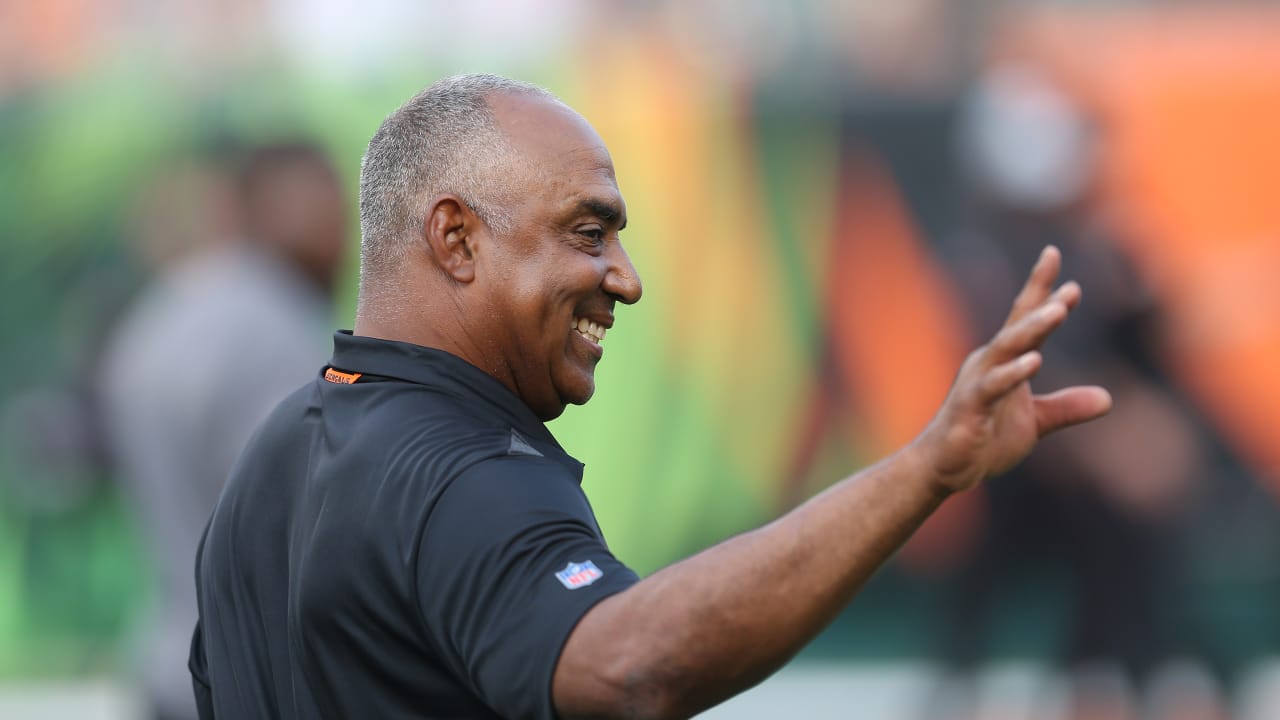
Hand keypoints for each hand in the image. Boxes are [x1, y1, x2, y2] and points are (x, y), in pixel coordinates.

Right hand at [912, 245, 1112, 493]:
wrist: (945, 469)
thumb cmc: (984, 438)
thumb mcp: (1035, 423)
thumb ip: (1067, 407)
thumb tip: (1108, 399)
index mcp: (1002, 361)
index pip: (1024, 318)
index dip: (1041, 289)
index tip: (1055, 256)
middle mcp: (987, 363)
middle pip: (1017, 325)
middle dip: (1040, 300)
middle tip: (1069, 285)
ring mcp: (977, 383)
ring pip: (1005, 348)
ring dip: (1031, 329)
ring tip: (1058, 311)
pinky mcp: (969, 408)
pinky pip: (993, 386)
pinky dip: (1013, 373)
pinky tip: (1035, 361)